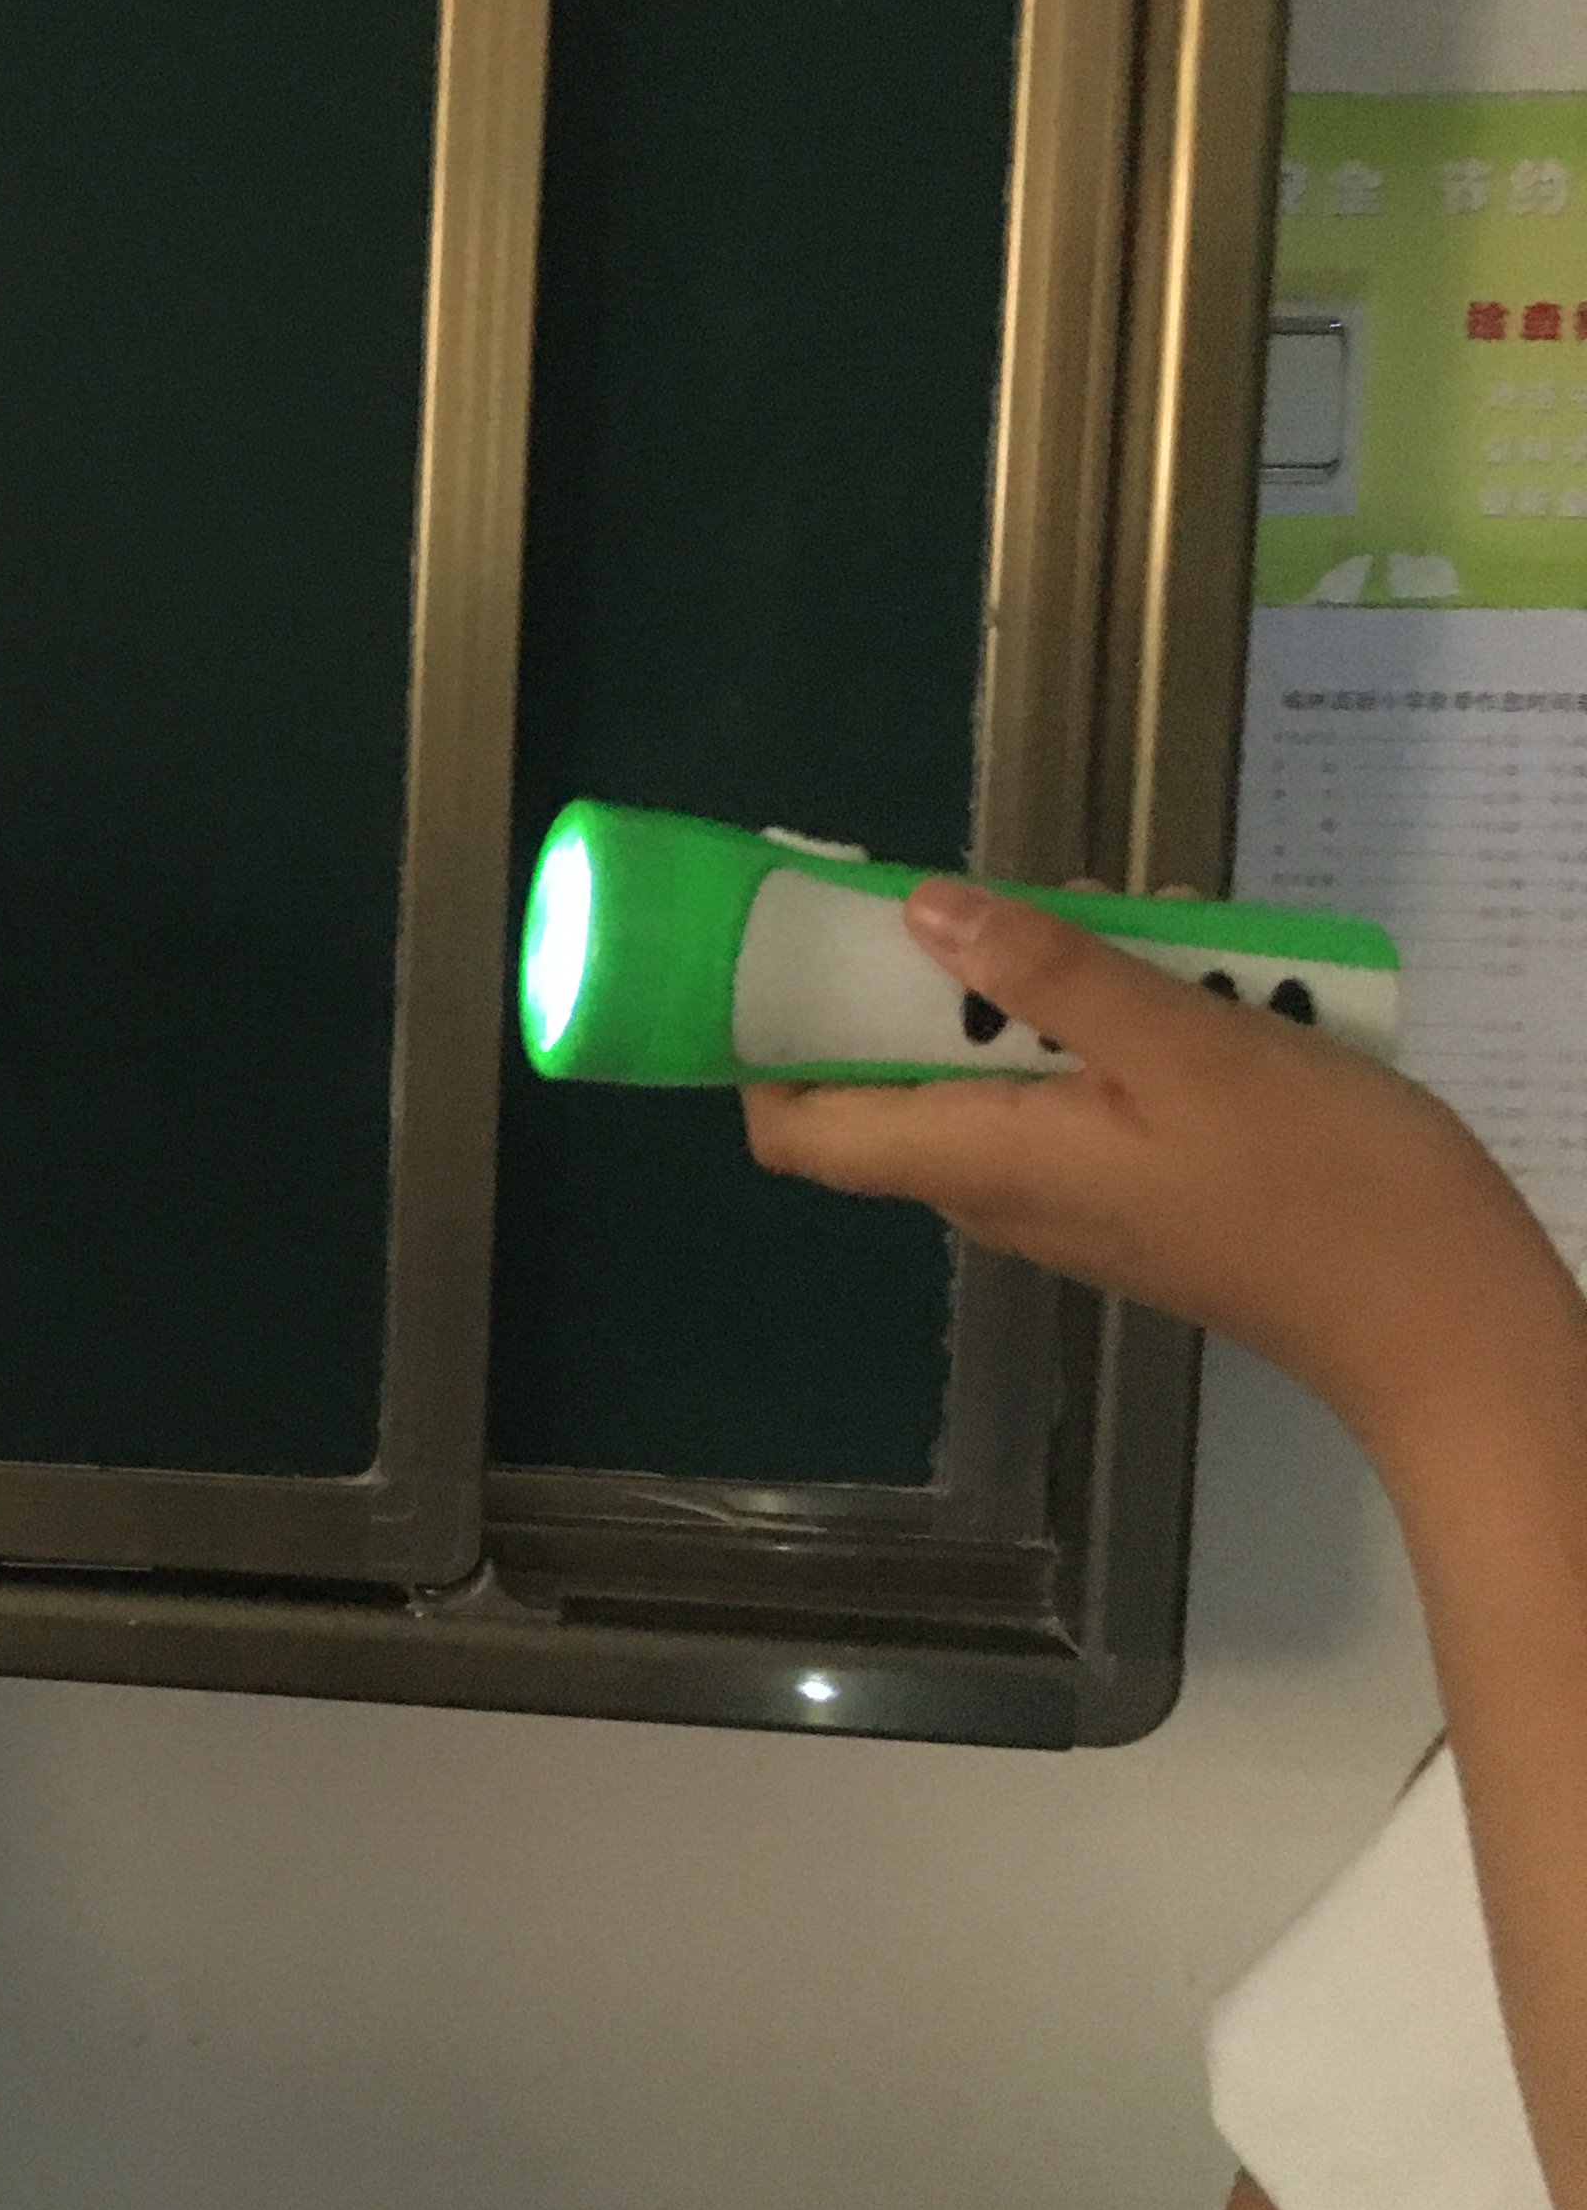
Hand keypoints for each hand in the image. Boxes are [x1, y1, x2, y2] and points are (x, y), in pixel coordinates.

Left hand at [741, 877, 1585, 1470]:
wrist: (1443, 1314)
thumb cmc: (1317, 1181)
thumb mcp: (1185, 1045)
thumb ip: (1050, 975)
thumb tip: (918, 912)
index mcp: (981, 1164)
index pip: (799, 1131)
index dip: (768, 1041)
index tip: (792, 941)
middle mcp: (997, 1191)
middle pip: (897, 1077)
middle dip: (938, 976)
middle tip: (1025, 894)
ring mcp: (1065, 1194)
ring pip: (999, 1069)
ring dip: (1044, 988)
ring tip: (1148, 925)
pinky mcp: (1130, 1189)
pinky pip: (1075, 1091)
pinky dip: (1107, 1028)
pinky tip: (1199, 977)